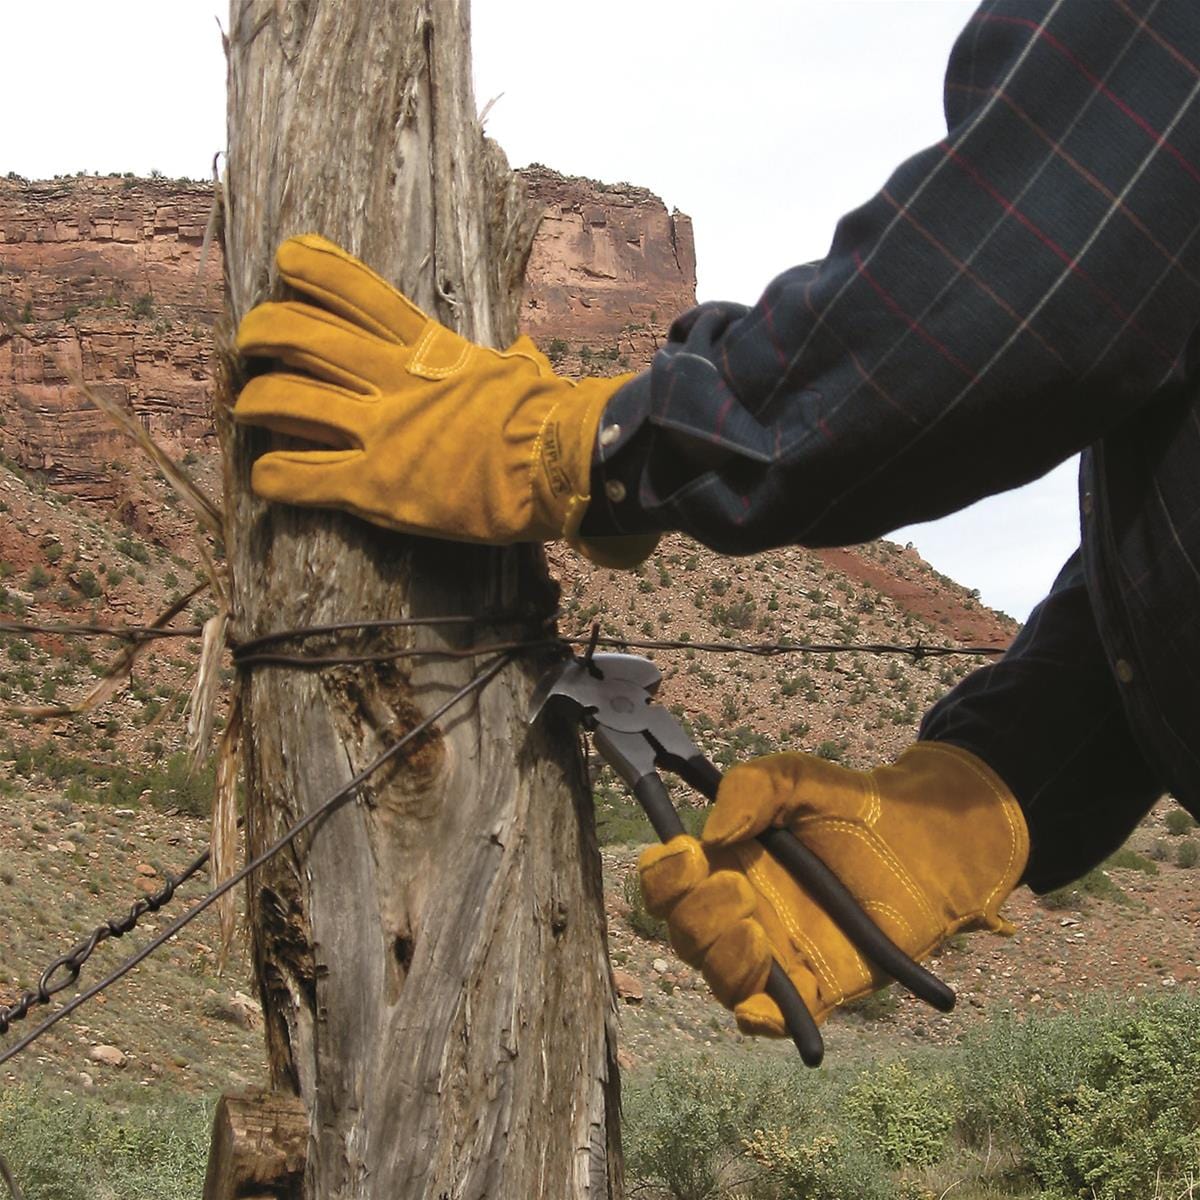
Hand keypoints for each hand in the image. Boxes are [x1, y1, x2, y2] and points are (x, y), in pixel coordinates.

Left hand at [233, 234, 656, 567]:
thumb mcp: (521, 372)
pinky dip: (273, 477)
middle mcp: (390, 379)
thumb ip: (508, 360)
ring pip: (284, 400)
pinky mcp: (373, 486)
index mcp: (424, 347)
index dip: (311, 266)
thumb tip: (521, 353)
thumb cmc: (547, 416)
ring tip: (245, 409)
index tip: (286, 259)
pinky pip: (300, 476)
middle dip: (261, 331)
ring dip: (254, 401)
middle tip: (247, 343)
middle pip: (300, 333)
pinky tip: (266, 479)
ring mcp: (377, 431)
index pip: (354, 289)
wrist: (555, 462)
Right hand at [638, 741, 1028, 1034]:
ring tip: (760, 935)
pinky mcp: (817, 988)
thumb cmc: (850, 804)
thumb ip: (751, 787)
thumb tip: (711, 836)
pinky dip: (763, 1020)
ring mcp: (776, 955)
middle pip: (686, 937)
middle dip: (699, 918)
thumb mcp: (796, 777)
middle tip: (740, 890)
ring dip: (726, 963)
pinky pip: (774, 1020)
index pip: (666, 884)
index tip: (688, 855)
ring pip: (721, 981)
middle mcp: (739, 914)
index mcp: (722, 864)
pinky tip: (769, 1002)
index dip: (664, 877)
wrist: (922, 838)